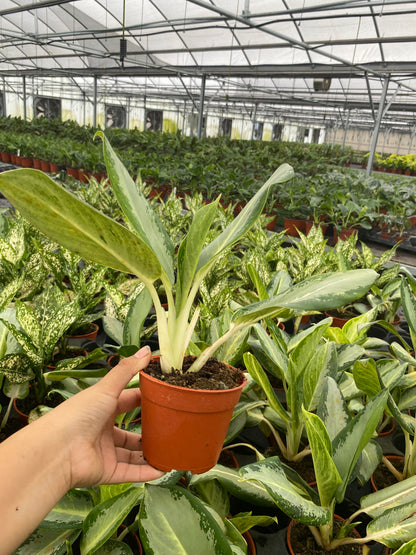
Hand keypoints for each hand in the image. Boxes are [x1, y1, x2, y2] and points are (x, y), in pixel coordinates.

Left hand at [44, 345, 164, 487]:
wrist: (58, 450)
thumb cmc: (79, 413)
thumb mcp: (106, 388)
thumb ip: (127, 370)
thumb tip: (147, 350)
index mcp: (102, 407)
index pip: (128, 401)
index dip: (145, 400)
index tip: (166, 398)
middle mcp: (103, 430)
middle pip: (130, 430)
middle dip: (149, 430)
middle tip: (171, 426)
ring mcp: (105, 452)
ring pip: (132, 453)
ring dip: (149, 453)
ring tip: (171, 449)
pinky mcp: (106, 471)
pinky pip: (130, 473)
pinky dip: (145, 473)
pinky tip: (163, 469)